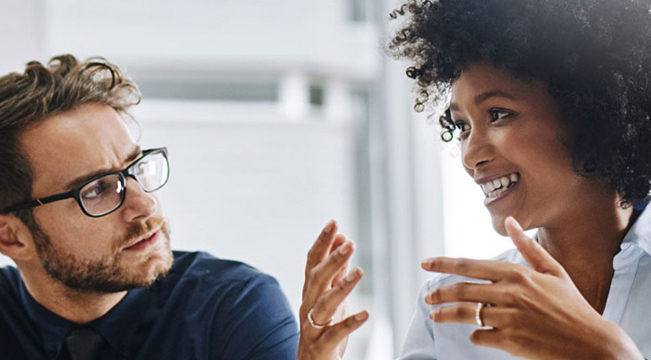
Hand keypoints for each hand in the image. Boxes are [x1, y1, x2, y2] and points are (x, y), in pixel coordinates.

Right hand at [296, 220, 368, 359]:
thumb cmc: (322, 327)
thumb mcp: (330, 296)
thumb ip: (336, 270)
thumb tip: (342, 240)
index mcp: (310, 291)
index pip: (312, 261)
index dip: (322, 242)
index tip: (334, 223)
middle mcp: (308, 305)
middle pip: (317, 278)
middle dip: (332, 259)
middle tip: (349, 243)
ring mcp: (313, 326)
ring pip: (324, 304)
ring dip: (341, 287)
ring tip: (359, 272)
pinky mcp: (322, 345)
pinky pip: (335, 333)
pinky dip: (350, 322)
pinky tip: (366, 313)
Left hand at [422, 216, 643, 359]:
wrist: (592, 343)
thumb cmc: (572, 305)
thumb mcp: (553, 271)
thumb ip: (527, 247)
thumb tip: (511, 220)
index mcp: (517, 273)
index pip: (470, 265)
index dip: (443, 264)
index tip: (425, 263)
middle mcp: (510, 293)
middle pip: (462, 290)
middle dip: (440, 293)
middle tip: (427, 297)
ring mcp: (509, 318)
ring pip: (466, 313)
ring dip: (446, 314)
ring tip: (435, 315)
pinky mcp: (511, 341)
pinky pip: (481, 336)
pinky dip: (475, 334)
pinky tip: (476, 333)